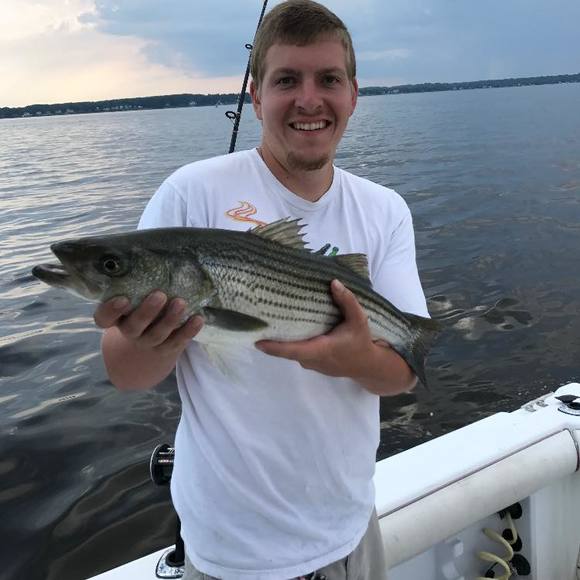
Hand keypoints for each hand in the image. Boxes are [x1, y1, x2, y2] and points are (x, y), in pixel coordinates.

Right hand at [94, 291, 203, 354]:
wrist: (150, 340)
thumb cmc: (141, 306)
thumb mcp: (135, 295)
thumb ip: (138, 282)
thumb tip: (152, 251)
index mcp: (117, 317)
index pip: (103, 318)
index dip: (110, 311)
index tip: (122, 299)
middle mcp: (130, 331)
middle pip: (133, 326)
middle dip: (146, 312)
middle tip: (159, 295)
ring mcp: (148, 342)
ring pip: (157, 335)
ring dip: (170, 320)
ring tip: (181, 303)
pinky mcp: (166, 348)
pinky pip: (177, 342)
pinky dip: (188, 331)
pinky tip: (198, 318)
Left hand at [255, 279, 380, 378]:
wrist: (367, 366)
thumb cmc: (361, 342)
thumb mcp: (359, 320)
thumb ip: (347, 301)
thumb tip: (334, 282)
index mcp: (320, 349)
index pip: (292, 350)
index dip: (273, 347)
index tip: (256, 341)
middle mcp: (311, 360)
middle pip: (286, 351)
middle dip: (271, 340)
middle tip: (257, 323)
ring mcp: (310, 364)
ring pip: (290, 351)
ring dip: (279, 341)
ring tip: (267, 323)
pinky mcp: (311, 363)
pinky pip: (296, 352)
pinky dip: (289, 343)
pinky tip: (284, 329)